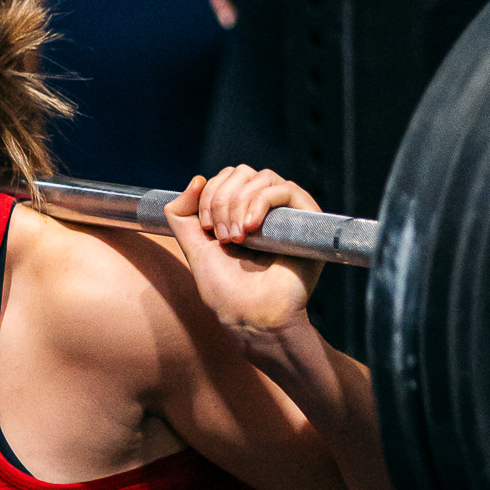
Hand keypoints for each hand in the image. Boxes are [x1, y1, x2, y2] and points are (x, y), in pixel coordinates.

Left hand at [164, 167, 322, 337]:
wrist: (253, 317)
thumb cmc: (226, 291)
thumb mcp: (194, 248)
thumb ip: (182, 216)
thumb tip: (195, 179)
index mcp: (240, 213)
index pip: (226, 178)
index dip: (210, 194)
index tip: (206, 228)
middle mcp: (264, 209)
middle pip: (241, 172)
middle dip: (222, 200)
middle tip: (222, 236)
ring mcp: (286, 213)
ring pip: (261, 178)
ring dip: (239, 205)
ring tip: (237, 238)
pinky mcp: (307, 219)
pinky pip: (284, 189)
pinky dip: (261, 203)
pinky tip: (251, 229)